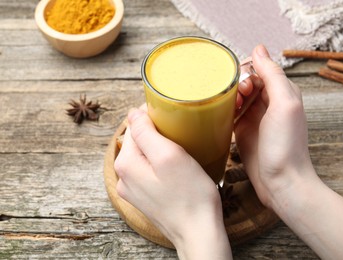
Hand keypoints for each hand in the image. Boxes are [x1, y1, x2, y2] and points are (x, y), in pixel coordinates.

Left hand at [114, 108, 231, 259]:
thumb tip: (133, 113)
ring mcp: (134, 190)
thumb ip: (146, 132)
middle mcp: (124, 177)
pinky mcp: (146, 197)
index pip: (134, 126)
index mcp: (126, 164)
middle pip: (138, 141)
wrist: (198, 232)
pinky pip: (150, 171)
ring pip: (145, 156)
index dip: (154, 117)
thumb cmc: (189, 195)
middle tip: (181, 135)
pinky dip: (161, 164)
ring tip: (180, 150)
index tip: (174, 118)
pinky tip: (176, 169)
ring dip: (160, 149)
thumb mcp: (169, 156)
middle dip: (157, 133)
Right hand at [235, 45, 342, 258]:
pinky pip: (229, 113)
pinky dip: (223, 111)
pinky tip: (219, 116)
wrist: (282, 183)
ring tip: (228, 110)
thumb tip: (259, 49)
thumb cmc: (286, 146)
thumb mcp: (284, 105)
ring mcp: (254, 117)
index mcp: (282, 92)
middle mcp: (268, 103)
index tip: (243, 88)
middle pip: (245, 80)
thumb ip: (273, 75)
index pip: (259, 69)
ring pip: (235, 96)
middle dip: (235, 86)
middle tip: (236, 100)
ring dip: (228, 98)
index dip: (247, 73)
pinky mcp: (242, 131)